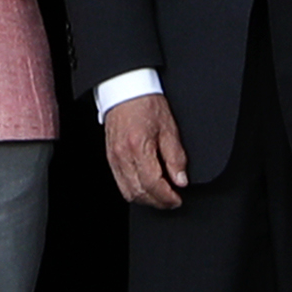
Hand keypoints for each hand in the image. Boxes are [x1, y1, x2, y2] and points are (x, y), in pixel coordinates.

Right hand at [103, 91, 189, 210]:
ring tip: (160, 197)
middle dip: (158, 202)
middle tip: (172, 201)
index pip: (153, 184)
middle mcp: (123, 156)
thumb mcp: (169, 128)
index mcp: (139, 148)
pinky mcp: (110, 158)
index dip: (167, 197)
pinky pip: (120, 183)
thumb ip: (176, 157)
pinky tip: (145, 187)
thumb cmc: (146, 103)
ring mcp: (114, 158)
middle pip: (139, 192)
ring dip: (145, 199)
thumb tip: (181, 180)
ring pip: (128, 192)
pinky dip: (134, 190)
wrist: (126, 89)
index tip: (177, 199)